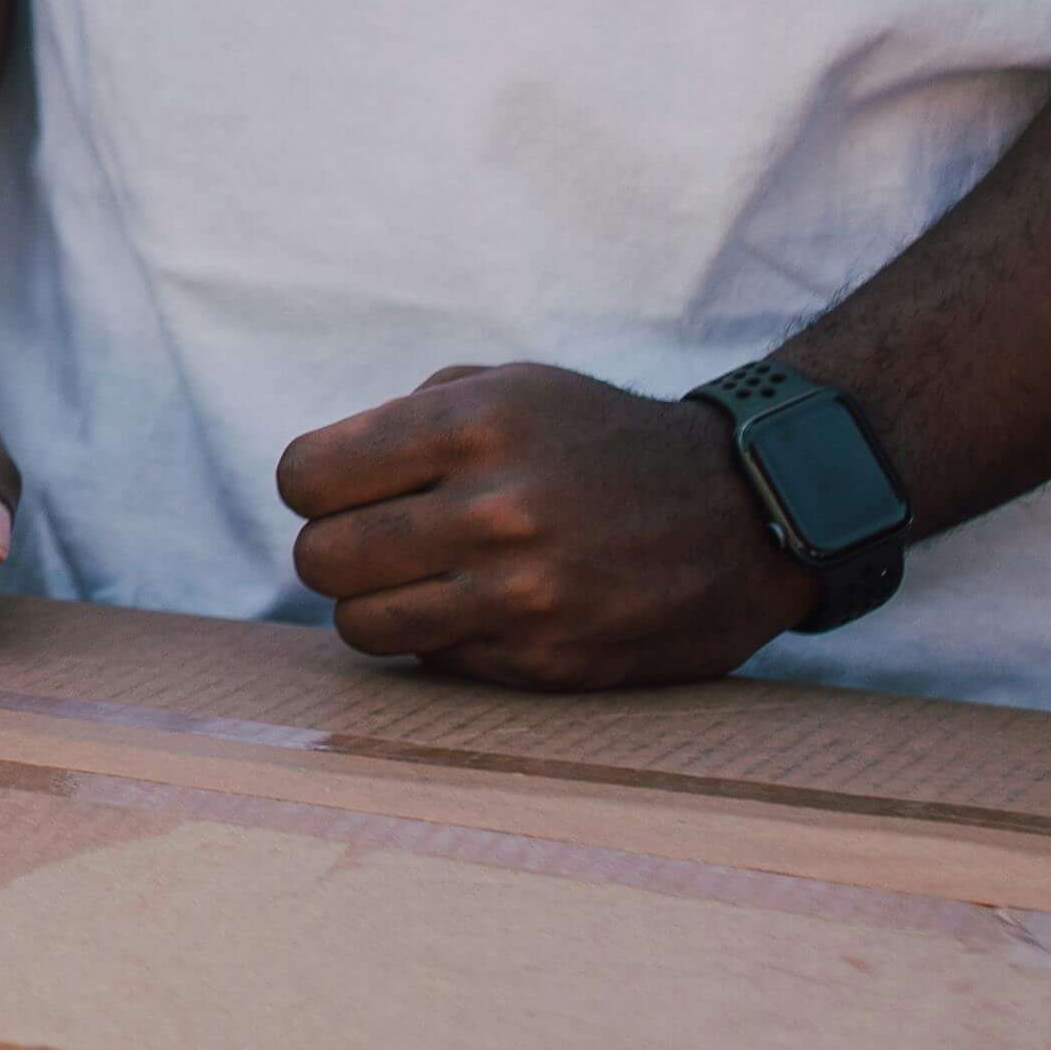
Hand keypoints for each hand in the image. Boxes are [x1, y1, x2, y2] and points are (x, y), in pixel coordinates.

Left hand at [277, 363, 811, 688]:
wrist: (744, 512)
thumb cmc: (602, 441)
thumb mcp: (512, 387)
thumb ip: (407, 419)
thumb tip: (319, 478)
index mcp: (472, 424)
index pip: (306, 477)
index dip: (312, 486)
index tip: (340, 490)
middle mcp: (494, 510)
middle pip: (319, 559)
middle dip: (334, 550)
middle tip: (375, 543)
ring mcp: (522, 595)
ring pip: (361, 626)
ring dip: (376, 606)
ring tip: (418, 582)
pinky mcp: (547, 662)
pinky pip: (433, 662)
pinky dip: (441, 641)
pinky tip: (487, 609)